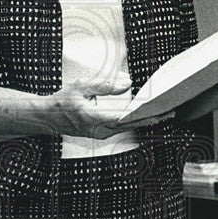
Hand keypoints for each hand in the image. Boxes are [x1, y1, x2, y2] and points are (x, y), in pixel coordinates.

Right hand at [45, 77, 169, 137]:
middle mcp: (97, 129)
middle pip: (129, 125)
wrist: (48, 117)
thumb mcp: (81, 86)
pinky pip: (120, 129)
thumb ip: (105, 85)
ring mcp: (99, 134)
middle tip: (169, 113)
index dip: (142, 116)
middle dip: (149, 119)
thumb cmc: (62, 101)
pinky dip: (133, 123)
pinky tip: (143, 117)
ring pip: (126, 128)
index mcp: (91, 117)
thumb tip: (127, 84)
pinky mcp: (100, 134)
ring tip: (161, 114)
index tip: (158, 112)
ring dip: (143, 122)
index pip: (122, 118)